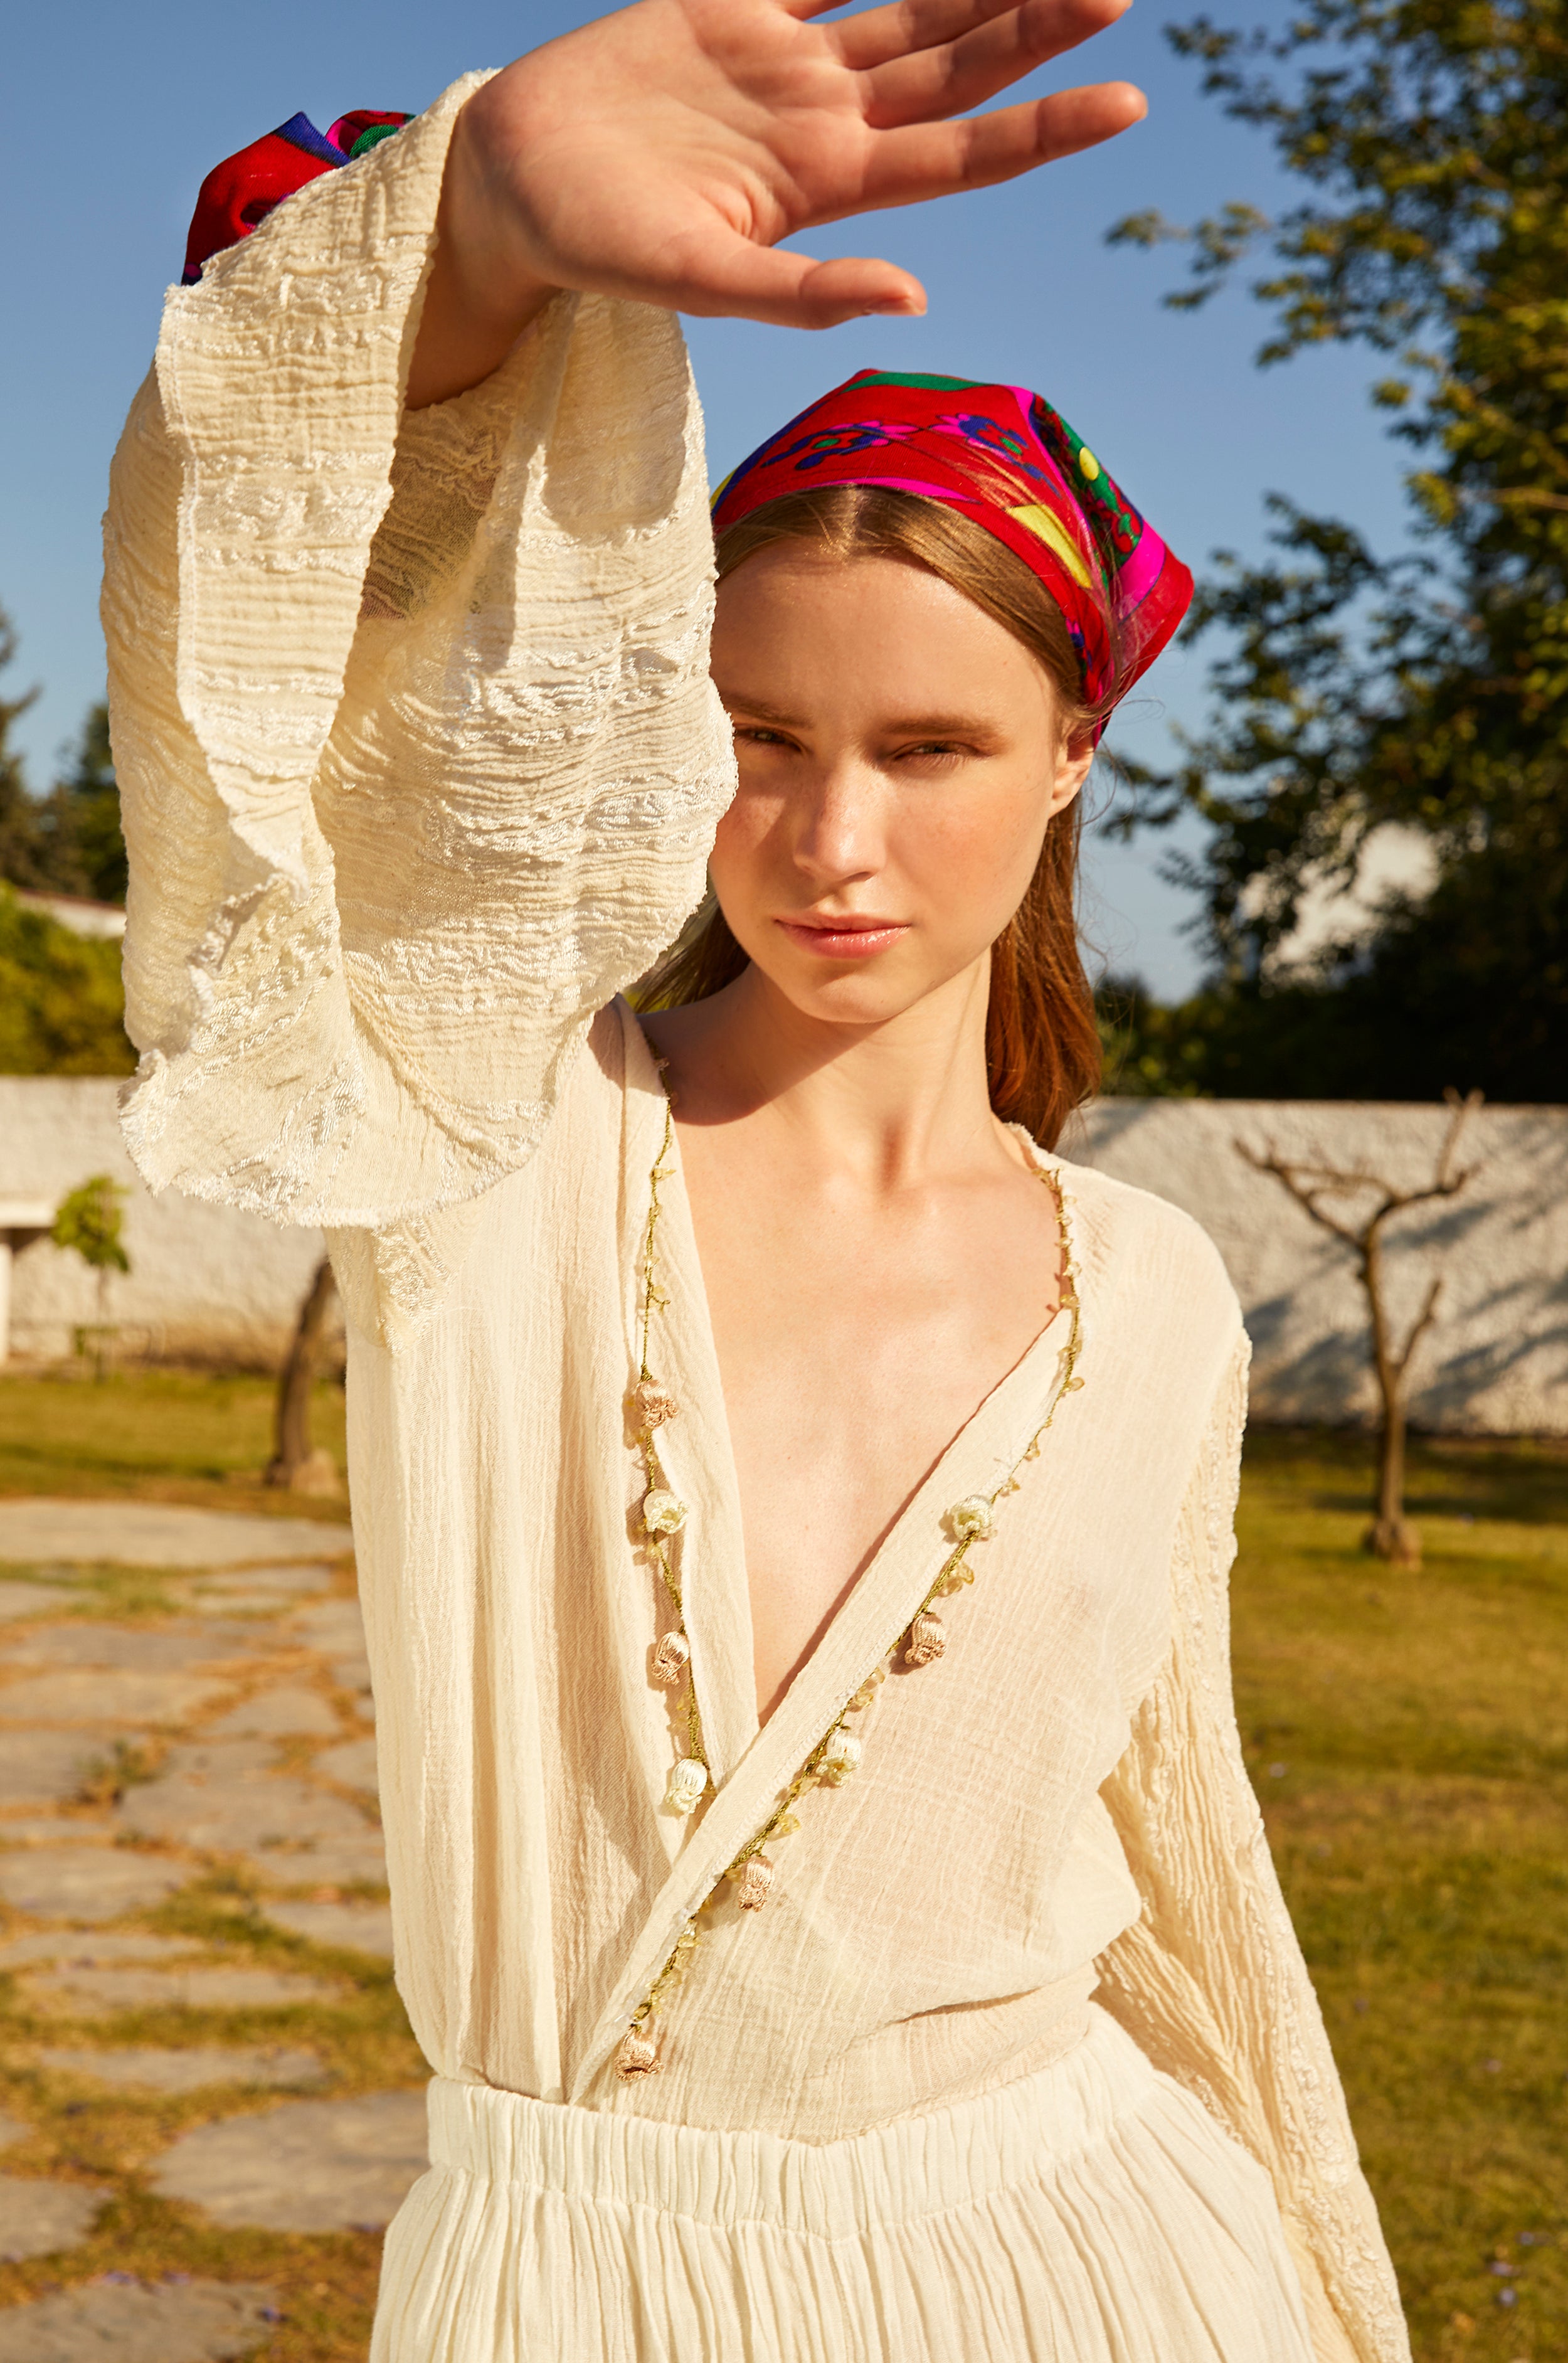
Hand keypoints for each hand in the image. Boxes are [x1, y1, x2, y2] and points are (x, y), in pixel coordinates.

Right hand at [408, 0, 1143, 403]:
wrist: (508, 182)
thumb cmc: (598, 247)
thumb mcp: (700, 283)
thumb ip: (801, 296)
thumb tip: (914, 301)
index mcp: (829, 182)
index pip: (962, 152)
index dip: (1043, 128)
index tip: (1129, 102)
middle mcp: (823, 116)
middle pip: (954, 64)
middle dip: (1035, 26)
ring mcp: (781, 58)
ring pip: (905, 2)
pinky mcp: (729, 5)